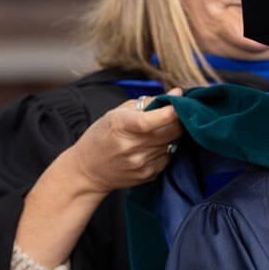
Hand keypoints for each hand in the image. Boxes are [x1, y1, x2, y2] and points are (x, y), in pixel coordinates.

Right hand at [65, 88, 182, 194]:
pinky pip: (168, 157)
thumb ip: (147, 103)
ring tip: (160, 131)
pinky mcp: (148, 175)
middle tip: (177, 113)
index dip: (170, 112)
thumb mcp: (116, 114)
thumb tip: (176, 94)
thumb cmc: (102, 136)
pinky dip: (166, 149)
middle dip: (179, 120)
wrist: (88, 170)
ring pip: (173, 144)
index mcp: (121, 126)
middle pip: (170, 132)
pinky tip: (153, 146)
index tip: (180, 101)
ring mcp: (141, 163)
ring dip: (173, 135)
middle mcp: (131, 147)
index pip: (150, 121)